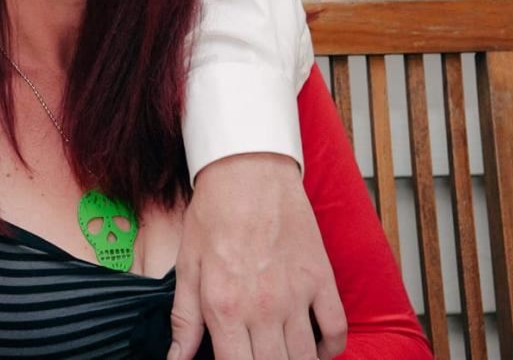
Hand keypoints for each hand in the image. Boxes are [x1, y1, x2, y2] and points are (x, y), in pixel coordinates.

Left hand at [169, 153, 346, 359]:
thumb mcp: (187, 265)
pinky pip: (337, 330)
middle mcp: (263, 309)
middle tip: (256, 355)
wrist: (247, 171)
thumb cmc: (213, 214)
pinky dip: (330, 349)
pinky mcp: (321, 280)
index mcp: (224, 308)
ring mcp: (297, 296)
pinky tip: (315, 349)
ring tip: (280, 354)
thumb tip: (176, 359)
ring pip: (306, 358)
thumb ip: (184, 318)